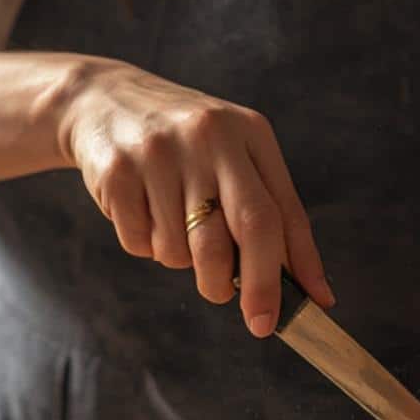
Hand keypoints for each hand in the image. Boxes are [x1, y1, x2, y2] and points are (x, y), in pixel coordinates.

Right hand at [55, 58, 333, 334]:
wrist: (103, 99)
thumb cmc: (188, 146)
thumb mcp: (238, 161)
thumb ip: (277, 220)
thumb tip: (315, 293)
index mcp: (250, 134)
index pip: (278, 216)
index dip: (286, 274)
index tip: (279, 320)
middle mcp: (209, 137)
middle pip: (241, 232)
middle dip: (246, 286)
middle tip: (233, 303)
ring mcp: (160, 152)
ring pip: (183, 250)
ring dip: (181, 260)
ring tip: (173, 226)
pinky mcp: (117, 170)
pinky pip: (140, 243)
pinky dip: (144, 245)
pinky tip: (142, 211)